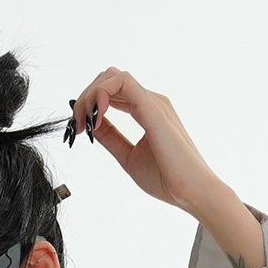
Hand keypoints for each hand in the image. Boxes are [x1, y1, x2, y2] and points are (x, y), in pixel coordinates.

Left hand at [68, 69, 225, 214]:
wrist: (191, 191)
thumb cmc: (167, 179)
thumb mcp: (128, 156)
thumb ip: (111, 138)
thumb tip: (92, 125)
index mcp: (146, 111)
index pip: (112, 91)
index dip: (89, 104)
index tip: (78, 128)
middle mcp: (150, 101)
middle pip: (109, 79)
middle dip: (85, 98)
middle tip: (76, 126)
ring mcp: (153, 102)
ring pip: (113, 76)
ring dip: (89, 95)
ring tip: (83, 122)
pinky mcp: (153, 108)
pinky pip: (122, 83)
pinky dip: (101, 94)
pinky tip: (95, 116)